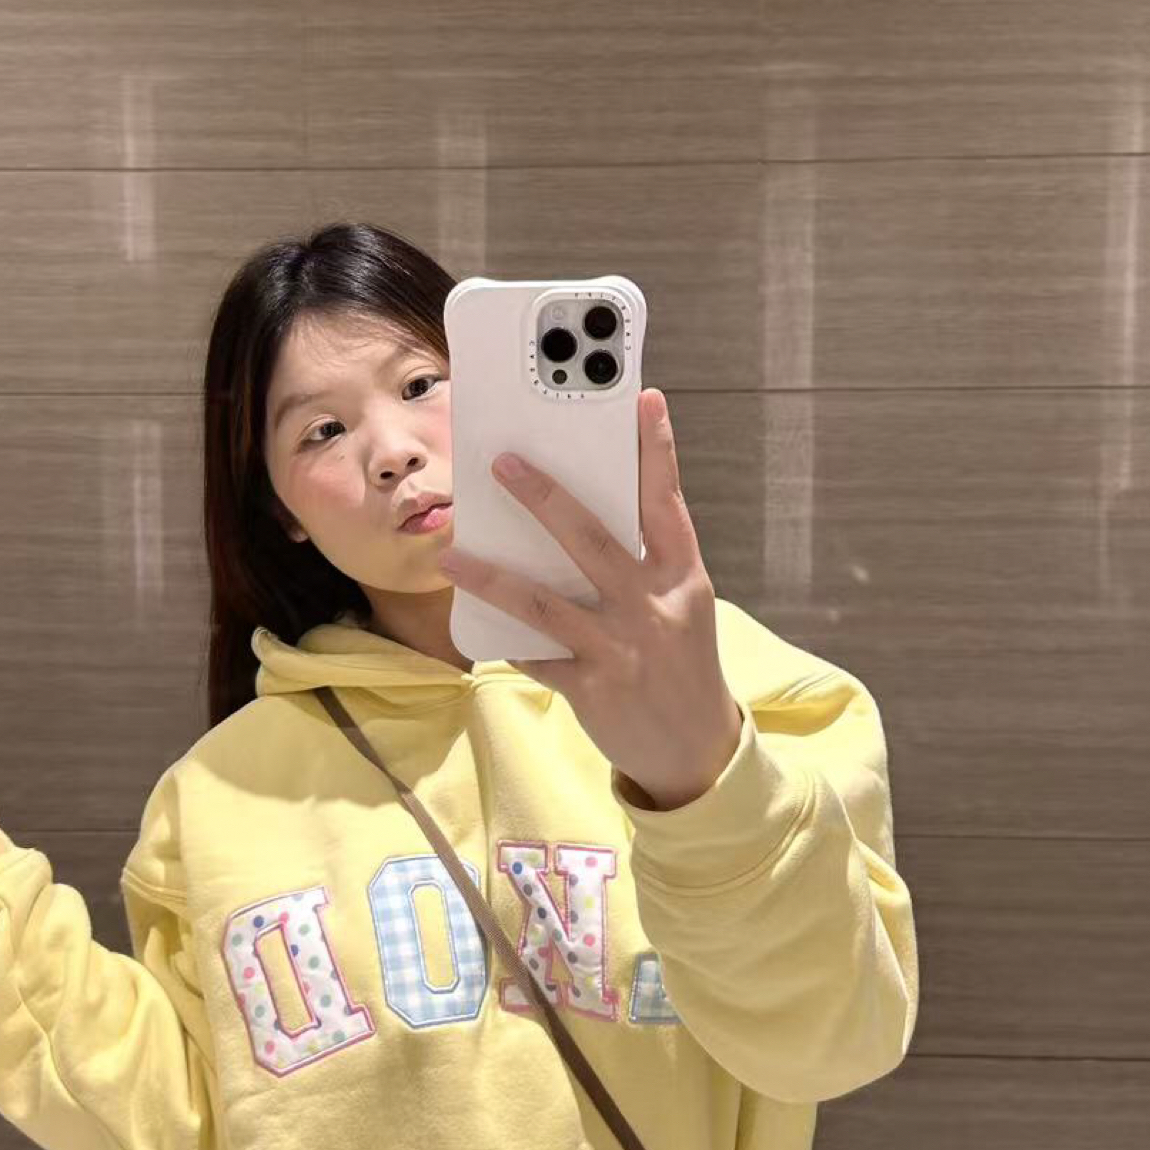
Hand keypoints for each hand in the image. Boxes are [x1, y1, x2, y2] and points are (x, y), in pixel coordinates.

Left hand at [439, 388, 742, 811]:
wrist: (696, 749)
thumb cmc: (680, 660)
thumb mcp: (679, 604)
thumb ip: (641, 561)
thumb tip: (573, 514)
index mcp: (681, 577)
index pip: (667, 503)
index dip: (656, 451)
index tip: (643, 401)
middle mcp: (653, 607)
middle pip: (592, 540)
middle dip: (545, 498)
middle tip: (503, 461)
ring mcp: (621, 649)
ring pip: (546, 602)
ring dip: (493, 575)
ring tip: (453, 550)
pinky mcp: (593, 689)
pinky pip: (536, 656)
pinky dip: (504, 638)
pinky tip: (472, 620)